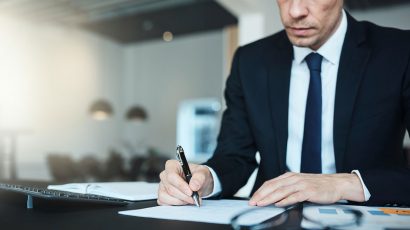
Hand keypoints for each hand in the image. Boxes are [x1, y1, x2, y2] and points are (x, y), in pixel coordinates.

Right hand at [157, 160, 213, 205]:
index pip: (171, 176)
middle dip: (184, 196)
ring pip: (166, 197)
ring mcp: (162, 186)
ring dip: (180, 201)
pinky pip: (164, 202)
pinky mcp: (162, 195)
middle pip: (170, 188)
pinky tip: (184, 201)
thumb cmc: (198, 176)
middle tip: (194, 198)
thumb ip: (199, 177)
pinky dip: (176, 204)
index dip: (180, 185)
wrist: (199, 184)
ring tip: (190, 200)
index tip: (191, 192)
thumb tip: (193, 186)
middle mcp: (165, 175)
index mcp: (172, 165)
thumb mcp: (203, 173)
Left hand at [249, 172, 364, 206]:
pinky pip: (295, 196)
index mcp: (290, 176)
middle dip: (261, 195)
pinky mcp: (309, 191)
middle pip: (273, 186)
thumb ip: (287, 188)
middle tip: (252, 202)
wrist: (337, 184)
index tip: (252, 198)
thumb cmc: (318, 186)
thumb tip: (273, 196)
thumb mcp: (300, 183)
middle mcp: (294, 178)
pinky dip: (285, 200)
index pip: (270, 183)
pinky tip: (278, 204)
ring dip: (269, 198)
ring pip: (281, 191)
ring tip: (261, 203)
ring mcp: (301, 184)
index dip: (260, 191)